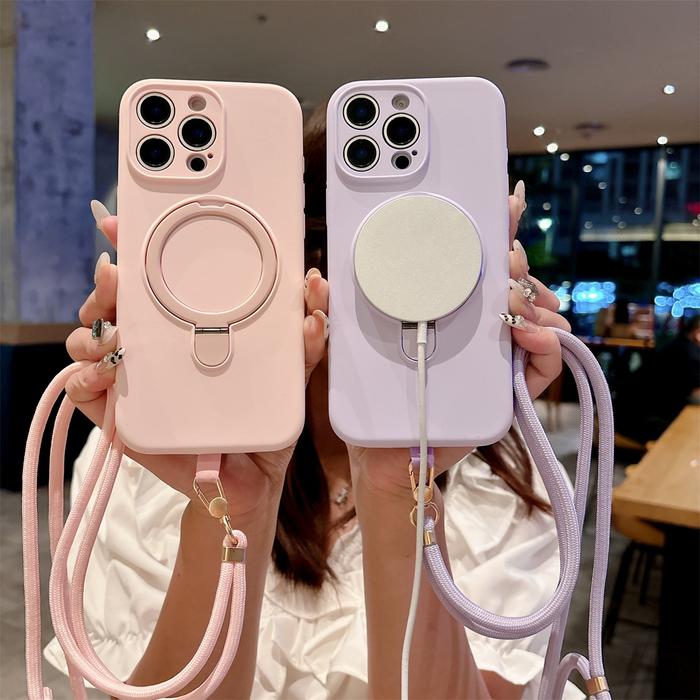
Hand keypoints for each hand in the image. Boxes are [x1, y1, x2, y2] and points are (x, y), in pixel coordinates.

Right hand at [64, 205, 328, 517]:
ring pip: (90, 340)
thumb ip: (303, 344)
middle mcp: (156, 347)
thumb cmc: (264, 423)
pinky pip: (85, 390)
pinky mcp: (119, 415)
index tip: (123, 224)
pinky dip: (84, 379)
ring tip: (111, 336)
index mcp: (192, 329)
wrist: (247, 482)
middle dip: (106, 286)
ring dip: (91, 330)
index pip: (158, 281)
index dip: (135, 248)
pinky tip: (102, 378)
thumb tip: (314, 305)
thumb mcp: (289, 380)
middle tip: (115, 281)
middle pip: (115, 304)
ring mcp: (134, 379)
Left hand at [349, 180, 569, 495]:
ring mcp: (493, 356)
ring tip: (515, 300)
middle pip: (510, 283)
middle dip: (516, 264)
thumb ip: (327, 317)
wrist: (382, 456)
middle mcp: (473, 327)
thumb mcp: (341, 351)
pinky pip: (540, 364)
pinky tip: (530, 334)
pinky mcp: (506, 390)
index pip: (471, 262)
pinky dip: (545, 345)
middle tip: (508, 259)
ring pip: (534, 316)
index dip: (490, 230)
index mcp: (440, 309)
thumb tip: (316, 281)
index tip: (504, 202)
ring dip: (533, 300)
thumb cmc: (366, 400)